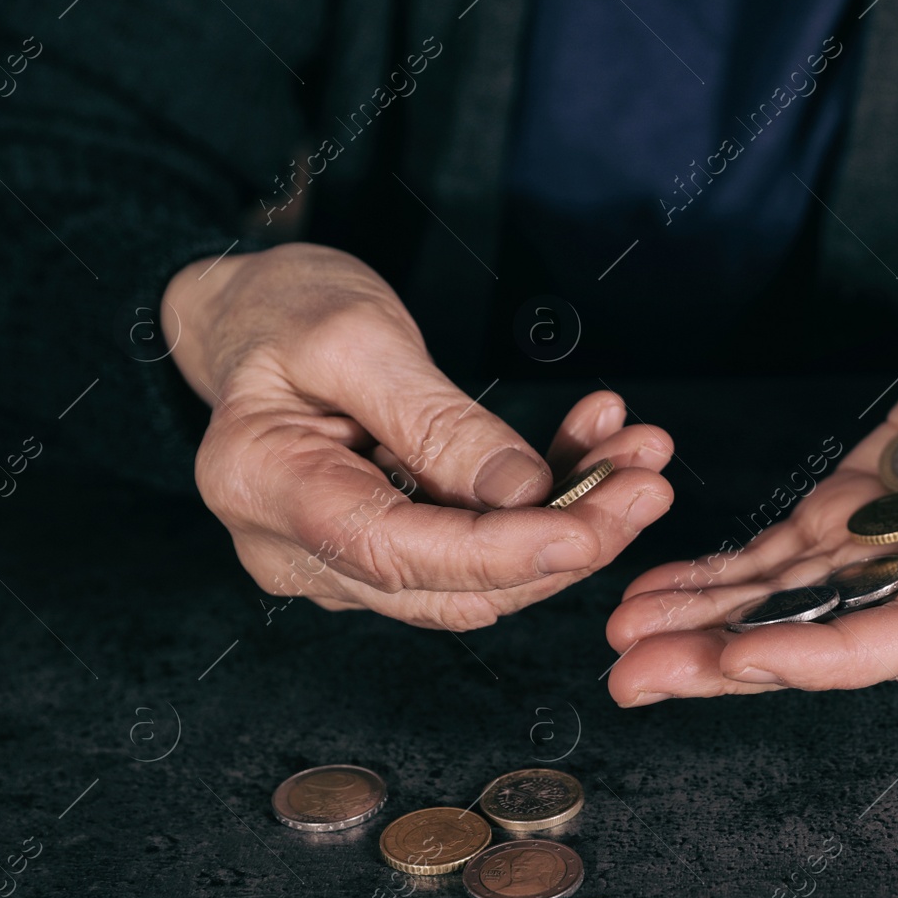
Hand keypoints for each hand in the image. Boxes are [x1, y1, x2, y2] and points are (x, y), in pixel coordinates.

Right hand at [164, 242, 673, 627]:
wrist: (248, 320)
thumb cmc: (281, 311)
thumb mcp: (353, 335)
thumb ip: (433, 420)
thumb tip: (523, 493)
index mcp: (264, 488)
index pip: (399, 553)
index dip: (505, 553)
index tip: (594, 529)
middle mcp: (296, 551)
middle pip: (452, 586)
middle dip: (565, 541)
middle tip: (648, 480)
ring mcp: (340, 563)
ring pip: (478, 580)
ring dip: (570, 525)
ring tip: (637, 457)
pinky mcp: (387, 550)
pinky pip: (477, 550)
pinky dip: (544, 509)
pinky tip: (594, 451)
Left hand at [605, 280, 897, 703]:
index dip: (830, 652)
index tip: (743, 657)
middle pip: (827, 637)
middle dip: (731, 661)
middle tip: (633, 679)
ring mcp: (890, 548)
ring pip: (786, 607)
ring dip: (702, 630)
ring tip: (618, 646)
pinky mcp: (855, 512)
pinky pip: (777, 560)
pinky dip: (716, 579)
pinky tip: (650, 594)